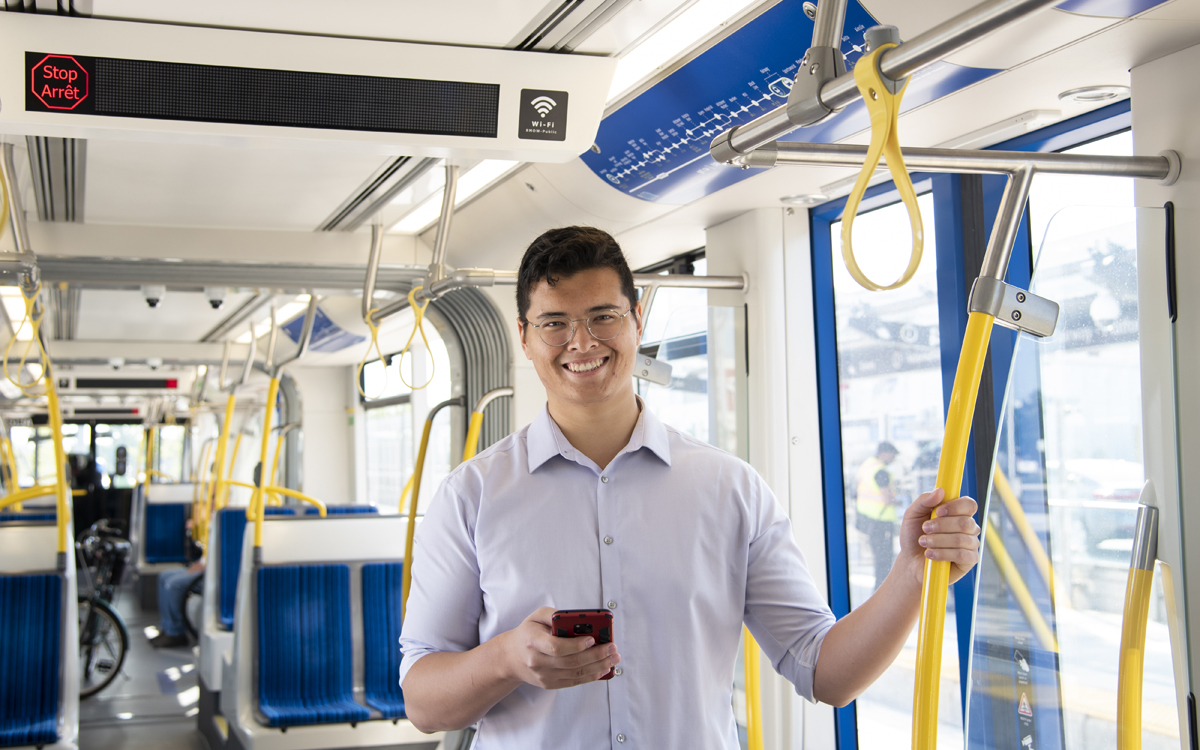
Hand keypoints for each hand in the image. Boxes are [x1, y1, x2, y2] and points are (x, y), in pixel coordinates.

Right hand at [499, 607, 620, 689]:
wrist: (511, 658)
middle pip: (571, 662)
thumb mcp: (536, 616)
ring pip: (575, 674)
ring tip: (613, 658)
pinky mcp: (550, 684)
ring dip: (598, 666)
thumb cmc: (528, 633)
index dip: (576, 645)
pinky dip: (591, 676)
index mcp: (533, 641)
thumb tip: (579, 620)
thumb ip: (556, 614)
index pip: (556, 647)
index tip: (592, 639)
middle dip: (595, 655)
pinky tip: (603, 669)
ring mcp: (543, 676)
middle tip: (612, 648)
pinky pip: (574, 682)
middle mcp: (537, 661)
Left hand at [897, 488, 979, 585]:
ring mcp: (971, 544)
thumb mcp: (912, 515)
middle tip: (925, 529)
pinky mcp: (969, 561)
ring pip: (962, 539)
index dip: (955, 507)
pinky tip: (930, 554)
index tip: (937, 512)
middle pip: (965, 522)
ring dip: (938, 540)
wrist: (910, 561)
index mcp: (958, 513)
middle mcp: (968, 527)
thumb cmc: (914, 535)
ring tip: (923, 543)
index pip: (969, 504)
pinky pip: (962, 555)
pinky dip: (943, 553)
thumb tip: (940, 491)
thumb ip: (924, 501)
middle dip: (941, 526)